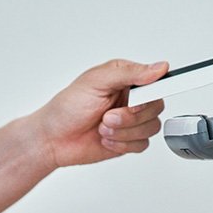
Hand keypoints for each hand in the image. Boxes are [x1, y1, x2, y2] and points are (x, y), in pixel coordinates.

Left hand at [33, 59, 168, 167]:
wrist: (54, 139)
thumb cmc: (68, 107)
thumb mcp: (96, 81)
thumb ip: (130, 73)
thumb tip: (158, 68)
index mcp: (127, 79)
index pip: (157, 81)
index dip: (153, 93)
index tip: (138, 102)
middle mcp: (132, 99)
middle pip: (156, 108)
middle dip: (130, 117)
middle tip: (108, 116)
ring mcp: (132, 121)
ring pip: (151, 128)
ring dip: (124, 131)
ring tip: (103, 127)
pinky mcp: (130, 140)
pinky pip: (142, 144)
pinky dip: (123, 144)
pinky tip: (106, 138)